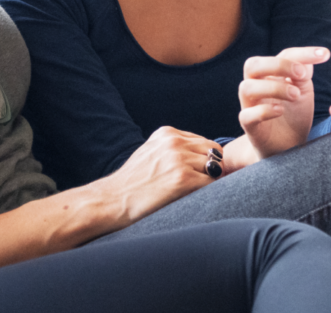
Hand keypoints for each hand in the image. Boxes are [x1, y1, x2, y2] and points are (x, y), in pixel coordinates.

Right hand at [100, 126, 221, 220]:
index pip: (203, 141)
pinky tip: (192, 197)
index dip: (204, 159)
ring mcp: (179, 159)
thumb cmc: (133, 181)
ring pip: (216, 167)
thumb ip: (174, 148)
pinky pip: (212, 183)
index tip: (197, 172)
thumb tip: (205, 157)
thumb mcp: (151, 151)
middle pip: (213, 151)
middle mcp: (174, 142)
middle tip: (200, 183)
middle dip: (212, 167)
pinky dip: (208, 192)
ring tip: (193, 191)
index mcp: (166, 133)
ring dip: (210, 180)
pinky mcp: (184, 179)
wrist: (115, 199)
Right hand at [238, 46, 327, 159]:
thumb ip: (303, 74)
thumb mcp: (303, 92)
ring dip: (273, 87)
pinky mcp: (249, 125)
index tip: (325, 55)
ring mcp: (249, 106)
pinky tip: (280, 111)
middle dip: (279, 65)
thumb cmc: (292, 116)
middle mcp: (256, 86)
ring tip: (295, 95)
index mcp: (270, 75)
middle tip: (302, 75)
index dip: (302, 52)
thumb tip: (310, 58)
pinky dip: (264, 111)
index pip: (281, 54)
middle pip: (253, 65)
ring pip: (247, 87)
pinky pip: (247, 115)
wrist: (287, 147)